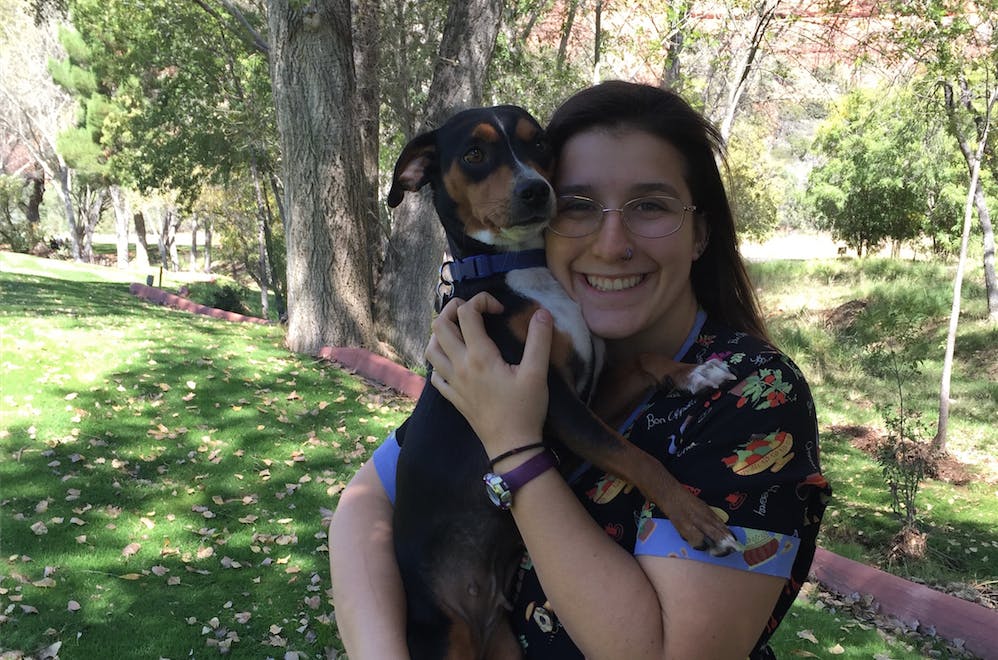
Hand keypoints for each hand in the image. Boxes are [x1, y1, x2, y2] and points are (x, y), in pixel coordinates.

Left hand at [425, 293, 552, 458]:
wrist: (511, 446)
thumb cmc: (525, 409)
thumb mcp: (537, 373)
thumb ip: (539, 340)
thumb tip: (542, 313)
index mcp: (479, 356)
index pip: (467, 313)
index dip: (481, 301)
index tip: (499, 310)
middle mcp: (459, 366)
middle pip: (440, 326)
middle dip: (454, 309)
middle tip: (474, 311)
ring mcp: (452, 382)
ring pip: (431, 349)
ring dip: (441, 334)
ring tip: (461, 331)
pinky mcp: (452, 397)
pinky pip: (435, 373)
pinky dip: (440, 361)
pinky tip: (455, 361)